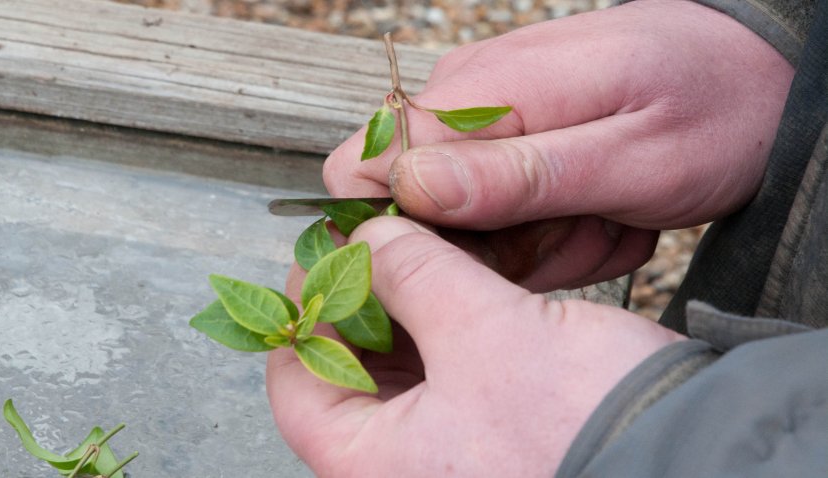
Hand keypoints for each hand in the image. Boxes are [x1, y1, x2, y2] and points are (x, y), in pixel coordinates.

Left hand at [266, 216, 683, 476]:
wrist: (689, 453)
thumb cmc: (581, 418)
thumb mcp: (480, 330)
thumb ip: (411, 274)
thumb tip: (370, 241)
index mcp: (373, 463)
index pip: (297, 381)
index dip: (308, 306)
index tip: (328, 251)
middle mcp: (402, 466)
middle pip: (347, 371)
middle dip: (361, 298)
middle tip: (376, 238)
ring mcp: (447, 452)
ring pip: (400, 367)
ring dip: (406, 305)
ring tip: (418, 247)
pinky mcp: (490, 430)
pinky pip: (447, 371)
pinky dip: (445, 322)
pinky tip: (460, 277)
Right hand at [323, 0, 793, 290]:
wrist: (758, 71)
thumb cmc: (712, 107)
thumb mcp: (631, 159)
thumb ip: (519, 175)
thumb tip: (409, 190)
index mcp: (481, 95)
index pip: (362, 167)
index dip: (398, 235)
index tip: (475, 263)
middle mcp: (467, 101)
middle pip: (417, 211)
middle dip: (499, 249)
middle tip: (585, 232)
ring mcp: (488, 120)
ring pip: (466, 223)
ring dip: (540, 242)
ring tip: (608, 222)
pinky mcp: (511, 140)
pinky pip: (502, 211)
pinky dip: (555, 228)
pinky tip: (605, 216)